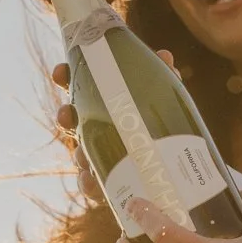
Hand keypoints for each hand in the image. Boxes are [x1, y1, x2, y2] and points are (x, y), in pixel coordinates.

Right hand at [53, 54, 180, 206]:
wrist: (181, 173)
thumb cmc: (167, 129)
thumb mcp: (167, 101)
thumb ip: (164, 80)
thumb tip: (165, 55)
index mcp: (105, 105)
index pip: (79, 88)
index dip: (66, 79)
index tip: (60, 72)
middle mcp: (98, 131)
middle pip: (73, 123)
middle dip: (66, 117)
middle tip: (67, 114)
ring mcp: (102, 159)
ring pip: (80, 155)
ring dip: (79, 153)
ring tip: (84, 154)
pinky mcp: (112, 187)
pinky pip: (92, 186)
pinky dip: (88, 184)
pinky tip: (91, 180)